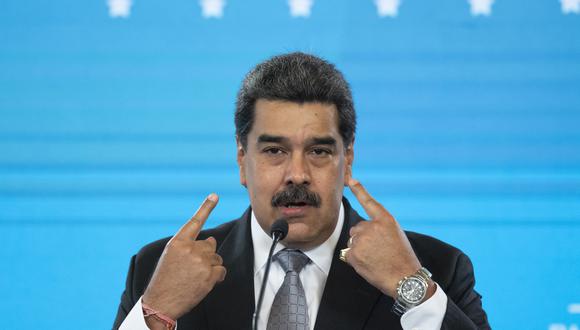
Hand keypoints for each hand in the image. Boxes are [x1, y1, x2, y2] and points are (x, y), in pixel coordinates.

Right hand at [142, 193, 226, 319]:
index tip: (215, 195)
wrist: (161, 303)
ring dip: (210, 267)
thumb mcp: (171, 257)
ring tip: (195, 278)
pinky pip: (221, 270)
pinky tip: (204, 283)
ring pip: (217, 258)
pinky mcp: (209, 274)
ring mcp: (200, 261)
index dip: (206, 207)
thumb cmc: (165, 280)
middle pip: (211, 244)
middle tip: (192, 269)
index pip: (195, 221)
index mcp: (178, 242)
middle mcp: (190, 249)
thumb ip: (189, 246)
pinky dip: (216, 277)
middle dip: (206, 255)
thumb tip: (212, 240)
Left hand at [344, 178, 425, 297]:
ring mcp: (361, 240)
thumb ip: (378, 228)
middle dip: (364, 239)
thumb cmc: (402, 258)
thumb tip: (359, 232)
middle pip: (357, 229)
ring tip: (376, 259)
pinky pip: (349, 254)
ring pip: (353, 242)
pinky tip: (369, 265)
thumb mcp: (395, 235)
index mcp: (386, 220)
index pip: (370, 202)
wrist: (405, 278)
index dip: (359, 190)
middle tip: (379, 251)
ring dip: (360, 250)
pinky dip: (356, 260)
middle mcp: (372, 227)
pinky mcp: (354, 253)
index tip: (351, 179)